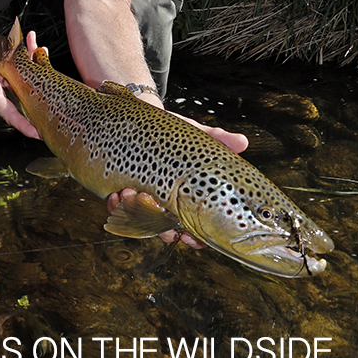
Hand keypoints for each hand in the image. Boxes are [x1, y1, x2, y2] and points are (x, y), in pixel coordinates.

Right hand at [0, 31, 40, 139]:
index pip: (10, 115)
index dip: (24, 126)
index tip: (39, 134)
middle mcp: (2, 91)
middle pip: (26, 98)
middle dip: (42, 95)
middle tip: (58, 101)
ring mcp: (9, 81)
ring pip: (30, 80)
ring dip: (37, 65)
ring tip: (41, 50)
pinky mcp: (12, 71)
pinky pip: (27, 67)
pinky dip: (32, 56)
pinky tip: (36, 46)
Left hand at [107, 117, 247, 248]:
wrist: (138, 118)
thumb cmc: (172, 133)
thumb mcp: (194, 136)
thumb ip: (216, 139)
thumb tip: (242, 142)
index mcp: (187, 199)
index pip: (197, 229)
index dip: (196, 239)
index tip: (191, 238)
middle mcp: (165, 205)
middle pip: (167, 232)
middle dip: (162, 229)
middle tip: (158, 213)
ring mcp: (143, 201)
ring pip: (139, 222)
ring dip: (135, 213)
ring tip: (130, 194)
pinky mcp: (121, 193)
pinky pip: (117, 210)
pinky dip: (115, 206)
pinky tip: (116, 194)